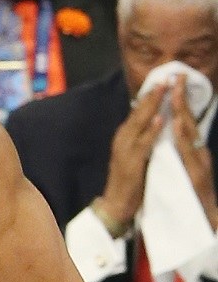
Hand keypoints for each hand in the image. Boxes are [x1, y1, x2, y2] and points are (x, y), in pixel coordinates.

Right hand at [100, 83, 166, 223]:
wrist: (115, 204)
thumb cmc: (129, 182)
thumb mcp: (136, 155)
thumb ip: (142, 140)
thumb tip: (155, 123)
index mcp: (125, 136)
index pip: (139, 111)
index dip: (151, 95)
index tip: (163, 80)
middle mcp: (123, 138)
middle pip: (139, 111)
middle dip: (153, 94)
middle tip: (166, 77)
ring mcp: (125, 149)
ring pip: (140, 122)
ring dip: (152, 105)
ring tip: (163, 89)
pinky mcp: (131, 162)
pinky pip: (144, 142)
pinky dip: (152, 130)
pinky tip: (161, 118)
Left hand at [170, 75, 217, 227]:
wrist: (202, 222)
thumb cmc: (190, 194)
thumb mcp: (181, 168)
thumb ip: (180, 149)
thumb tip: (174, 131)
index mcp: (191, 150)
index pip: (183, 121)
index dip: (179, 100)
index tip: (174, 79)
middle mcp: (197, 153)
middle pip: (189, 121)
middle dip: (183, 98)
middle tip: (179, 76)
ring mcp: (198, 162)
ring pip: (190, 134)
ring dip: (184, 113)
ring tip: (178, 93)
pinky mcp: (197, 174)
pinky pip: (189, 152)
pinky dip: (184, 138)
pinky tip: (179, 125)